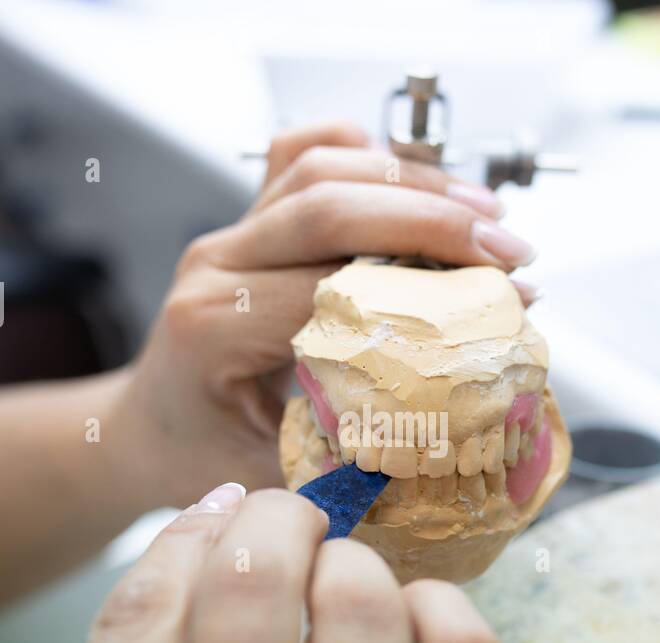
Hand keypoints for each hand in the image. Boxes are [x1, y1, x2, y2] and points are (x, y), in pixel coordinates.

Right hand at [63, 485, 507, 642]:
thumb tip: (205, 543)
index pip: (141, 611)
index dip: (180, 537)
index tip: (209, 516)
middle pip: (248, 584)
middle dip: (267, 523)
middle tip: (281, 520)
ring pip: (360, 601)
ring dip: (350, 563)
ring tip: (343, 576)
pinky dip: (442, 609)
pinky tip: (417, 619)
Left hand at [108, 122, 537, 508]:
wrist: (149, 428)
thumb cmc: (202, 455)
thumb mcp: (275, 473)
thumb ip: (358, 448)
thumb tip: (467, 415)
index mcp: (217, 326)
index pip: (334, 283)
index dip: (430, 289)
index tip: (503, 302)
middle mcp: (218, 264)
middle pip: (330, 204)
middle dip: (435, 218)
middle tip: (511, 251)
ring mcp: (229, 232)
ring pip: (322, 164)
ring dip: (416, 181)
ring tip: (487, 213)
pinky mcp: (248, 217)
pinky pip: (302, 154)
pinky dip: (366, 153)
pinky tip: (419, 182)